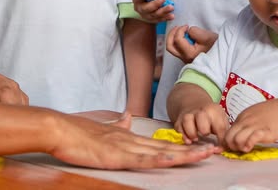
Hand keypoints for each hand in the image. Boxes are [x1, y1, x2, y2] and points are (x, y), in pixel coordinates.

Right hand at [48, 112, 217, 168]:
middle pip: (169, 146)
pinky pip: (144, 159)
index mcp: (130, 136)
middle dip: (194, 148)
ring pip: (163, 151)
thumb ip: (118, 124)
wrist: (60, 128)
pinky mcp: (118, 155)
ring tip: (207, 154)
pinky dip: (161, 160)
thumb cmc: (77, 133)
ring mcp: (127, 146)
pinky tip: (175, 160)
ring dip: (186, 153)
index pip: (162, 142)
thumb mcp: (102, 129)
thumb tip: (127, 117)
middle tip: (217, 149)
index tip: (202, 146)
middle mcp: (133, 139)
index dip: (183, 144)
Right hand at [131, 0, 173, 21]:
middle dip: (155, 4)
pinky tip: (171, 15)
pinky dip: (166, 17)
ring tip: (171, 7)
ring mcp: (146, 15)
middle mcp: (139, 7)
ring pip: (154, 15)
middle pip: (145, 8)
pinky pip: (159, 20)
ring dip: (163, 11)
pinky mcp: (152, 20)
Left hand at [166, 25, 217, 62]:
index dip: (180, 30)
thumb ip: (194, 31)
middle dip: (172, 34)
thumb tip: (187, 31)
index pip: (177, 40)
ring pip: (172, 48)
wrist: (222, 54)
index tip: (187, 26)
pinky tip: (184, 36)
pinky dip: (177, 40)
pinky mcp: (186, 57)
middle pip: (170, 46)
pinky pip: (176, 48)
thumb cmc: (216, 46)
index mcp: (190, 54)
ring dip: (173, 37)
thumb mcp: (207, 36)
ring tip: (180, 30)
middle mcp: (185, 58)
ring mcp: (184, 59)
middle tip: (178, 27)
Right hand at [173, 102, 228, 145]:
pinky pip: (178, 128)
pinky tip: (188, 140)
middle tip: (206, 135)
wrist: (195, 105)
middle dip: (204, 129)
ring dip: (191, 132)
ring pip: (187, 120)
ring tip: (195, 139)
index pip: (219, 126)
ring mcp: (188, 114)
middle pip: (201, 117)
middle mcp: (200, 110)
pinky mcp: (179, 120)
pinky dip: (182, 135)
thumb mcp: (221, 122)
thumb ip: (222, 136)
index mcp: (214, 110)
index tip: (220, 147)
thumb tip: (220, 150)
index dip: (221, 139)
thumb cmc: (211, 118)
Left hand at [223, 98, 277, 152]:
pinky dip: (248, 145)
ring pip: (236, 139)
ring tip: (246, 148)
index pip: (228, 130)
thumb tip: (240, 133)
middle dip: (231, 146)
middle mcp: (245, 121)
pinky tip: (251, 147)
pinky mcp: (263, 132)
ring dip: (239, 147)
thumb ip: (246, 122)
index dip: (230, 140)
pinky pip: (250, 139)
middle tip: (239, 149)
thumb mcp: (254, 114)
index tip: (235, 145)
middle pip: (228, 136)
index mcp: (242, 117)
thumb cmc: (273, 113)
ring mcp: (253, 126)